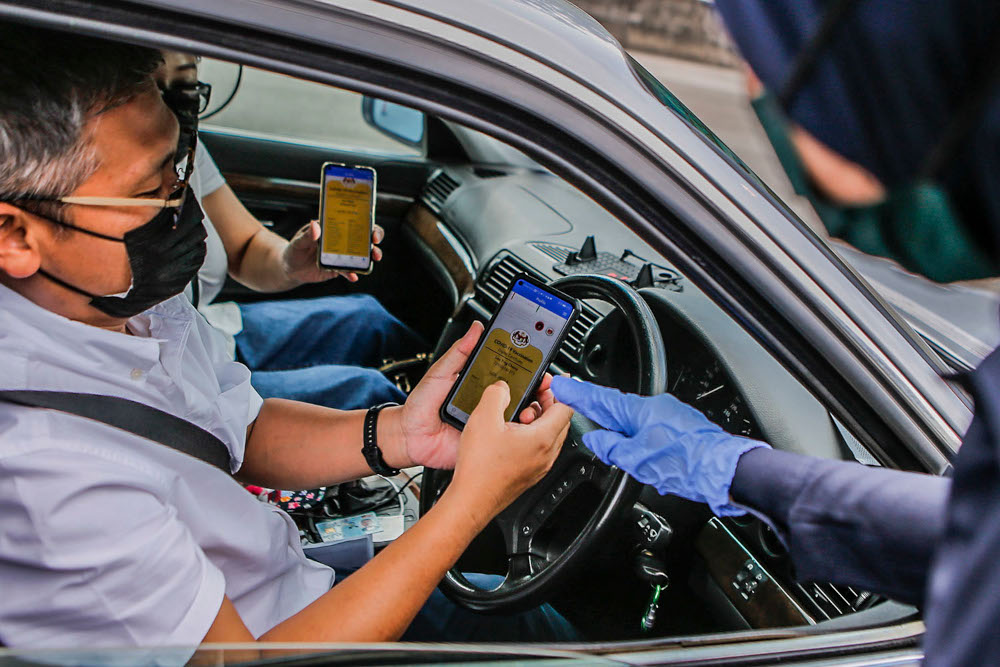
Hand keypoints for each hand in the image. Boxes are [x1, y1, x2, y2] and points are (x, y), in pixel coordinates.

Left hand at [280, 221, 383, 284]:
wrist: (290, 269)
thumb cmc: (293, 250)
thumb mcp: (298, 242)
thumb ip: (308, 235)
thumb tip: (315, 225)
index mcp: (333, 227)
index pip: (353, 220)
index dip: (366, 223)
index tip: (371, 229)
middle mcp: (341, 239)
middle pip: (363, 236)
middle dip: (374, 239)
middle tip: (375, 244)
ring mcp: (341, 254)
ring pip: (360, 254)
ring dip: (368, 258)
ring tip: (371, 262)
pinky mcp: (338, 268)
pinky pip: (348, 270)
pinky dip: (352, 273)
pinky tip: (354, 277)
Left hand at [396, 322, 558, 469]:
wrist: (409, 436)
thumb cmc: (421, 404)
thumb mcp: (441, 372)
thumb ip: (460, 352)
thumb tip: (476, 328)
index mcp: (481, 384)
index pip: (510, 374)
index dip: (527, 369)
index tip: (539, 363)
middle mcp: (489, 403)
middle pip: (521, 395)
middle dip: (537, 390)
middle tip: (543, 385)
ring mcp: (490, 424)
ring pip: (518, 417)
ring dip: (531, 411)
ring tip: (532, 407)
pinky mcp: (486, 442)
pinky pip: (507, 440)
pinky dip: (518, 435)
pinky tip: (520, 427)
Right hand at [448, 380, 573, 519]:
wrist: (470, 501)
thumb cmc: (479, 468)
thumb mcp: (483, 418)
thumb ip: (496, 393)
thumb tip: (503, 387)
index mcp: (543, 438)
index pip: (567, 406)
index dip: (561, 387)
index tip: (552, 379)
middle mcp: (547, 454)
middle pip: (561, 419)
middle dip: (549, 400)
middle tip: (533, 391)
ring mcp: (540, 466)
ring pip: (551, 433)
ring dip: (540, 417)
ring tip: (518, 411)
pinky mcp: (530, 473)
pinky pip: (540, 447)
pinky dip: (533, 433)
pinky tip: (511, 430)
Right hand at [550, 377, 768, 515]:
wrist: (726, 470)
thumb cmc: (686, 464)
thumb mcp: (638, 461)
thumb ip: (611, 448)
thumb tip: (596, 439)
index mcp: (641, 411)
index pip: (601, 400)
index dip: (579, 395)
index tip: (563, 386)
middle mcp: (657, 407)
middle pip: (619, 407)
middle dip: (600, 409)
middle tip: (580, 405)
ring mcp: (673, 415)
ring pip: (638, 419)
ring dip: (623, 427)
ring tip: (617, 440)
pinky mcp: (684, 427)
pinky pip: (654, 427)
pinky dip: (642, 434)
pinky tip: (644, 449)